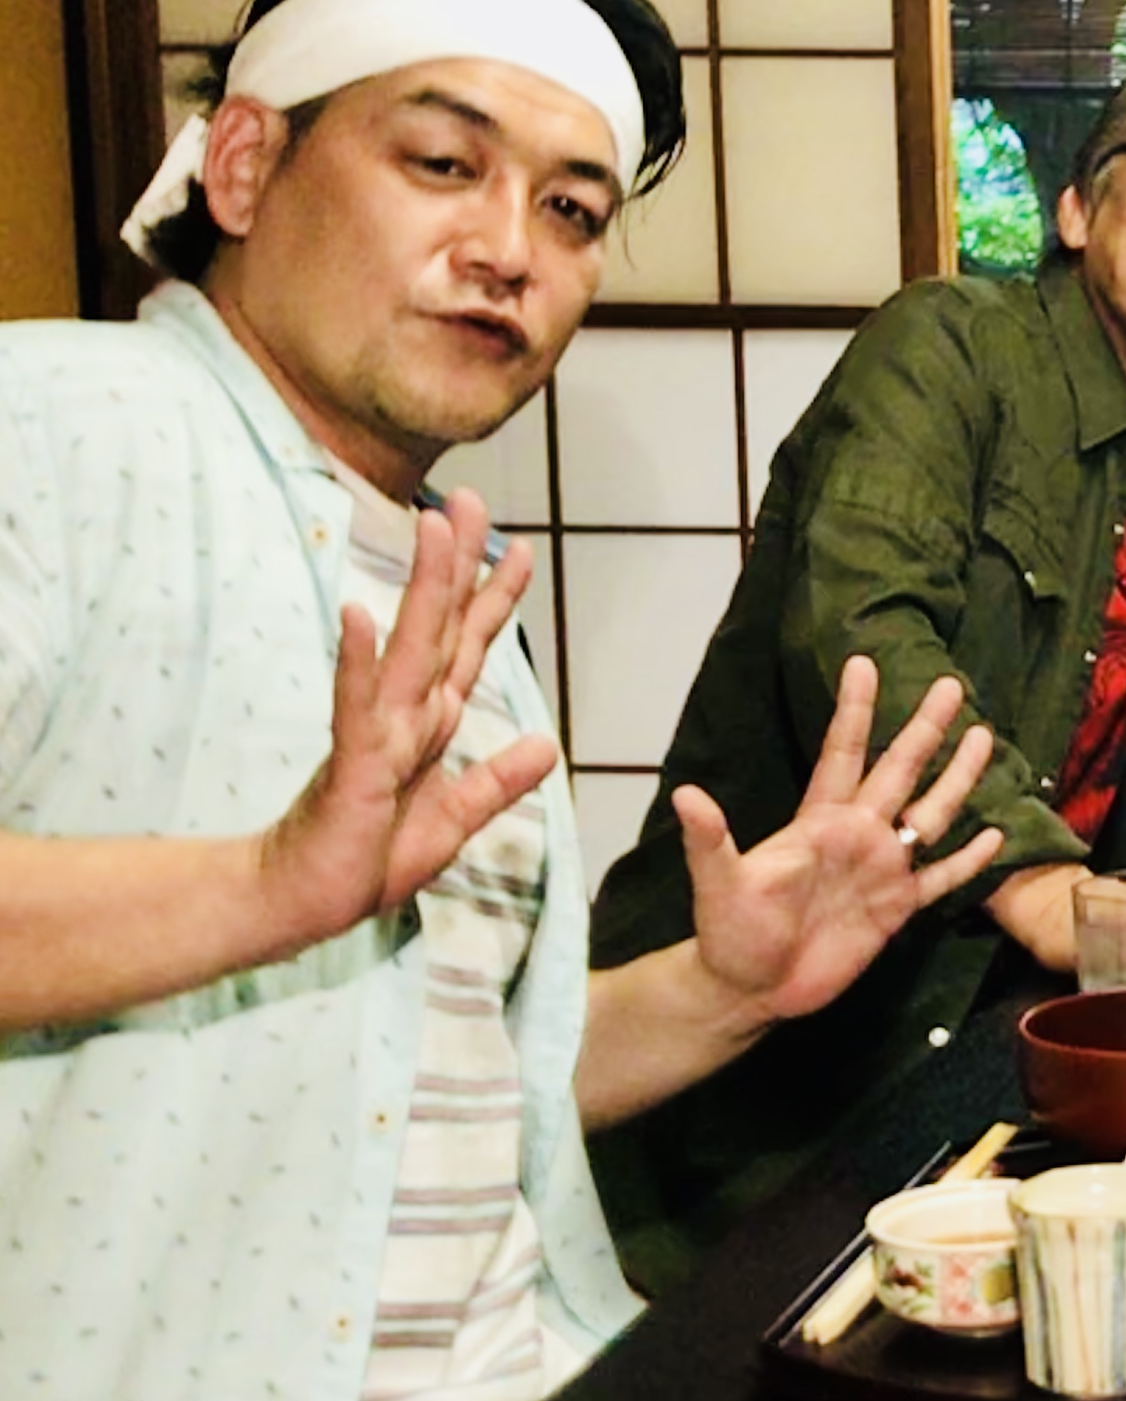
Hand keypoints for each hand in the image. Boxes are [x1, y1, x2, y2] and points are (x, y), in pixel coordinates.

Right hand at [260, 492, 557, 947]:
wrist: (303, 901)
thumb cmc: (368, 858)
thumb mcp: (453, 820)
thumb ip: (497, 782)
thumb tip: (547, 743)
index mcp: (430, 726)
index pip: (468, 649)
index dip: (494, 600)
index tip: (520, 548)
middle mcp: (405, 716)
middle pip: (439, 628)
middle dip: (458, 565)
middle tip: (469, 499)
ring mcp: (377, 734)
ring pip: (408, 647)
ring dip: (423, 588)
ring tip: (431, 528)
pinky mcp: (352, 764)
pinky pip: (356, 705)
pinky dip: (358, 659)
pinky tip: (358, 613)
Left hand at [674, 656, 1003, 1028]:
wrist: (751, 989)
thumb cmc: (730, 933)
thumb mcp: (718, 884)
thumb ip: (710, 840)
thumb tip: (685, 795)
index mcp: (819, 821)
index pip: (842, 753)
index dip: (854, 711)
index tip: (863, 663)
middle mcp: (858, 834)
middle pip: (900, 770)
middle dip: (925, 728)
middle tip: (952, 685)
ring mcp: (882, 869)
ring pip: (932, 813)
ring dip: (957, 778)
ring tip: (984, 738)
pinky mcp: (897, 908)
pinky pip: (941, 878)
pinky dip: (968, 859)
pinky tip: (994, 836)